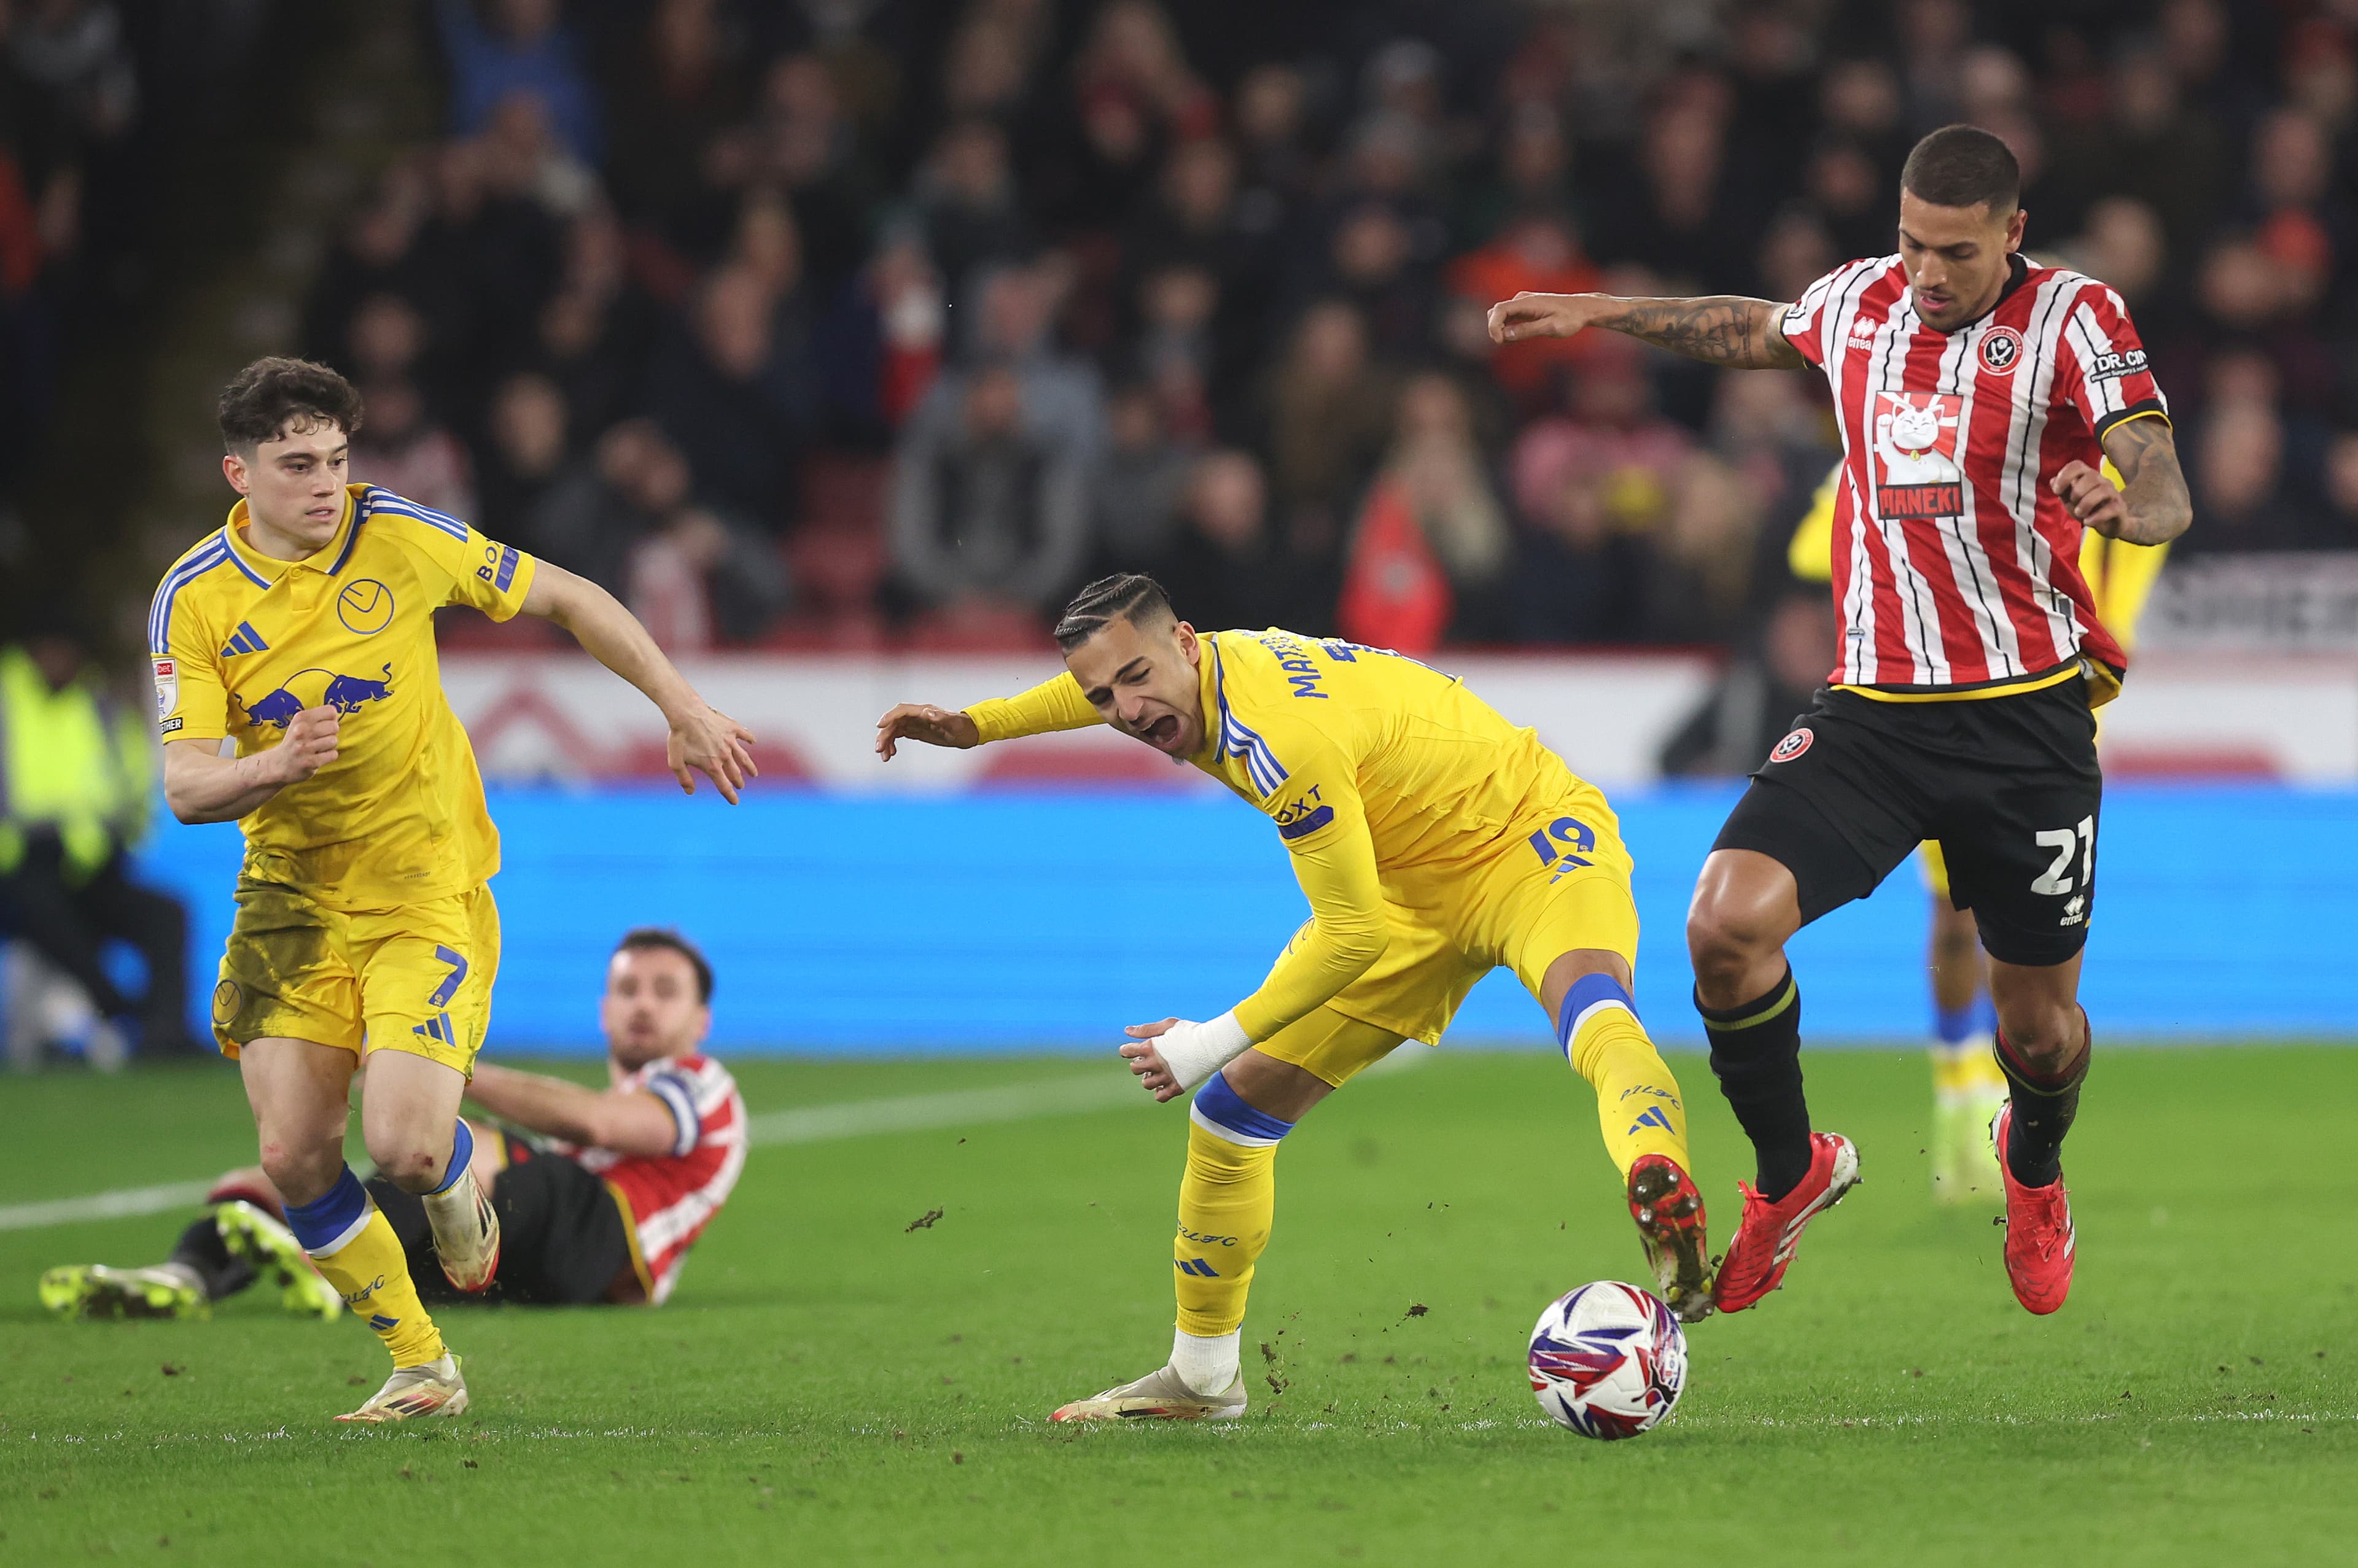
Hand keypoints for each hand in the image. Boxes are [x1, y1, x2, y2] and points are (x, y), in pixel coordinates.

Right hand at [263, 705, 339, 782]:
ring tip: (317, 748)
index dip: (331, 720)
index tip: (322, 726)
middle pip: (334, 726)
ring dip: (329, 746)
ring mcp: (305, 747)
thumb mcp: (301, 723)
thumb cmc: (296, 741)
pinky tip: (318, 757)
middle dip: (331, 733)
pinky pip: (333, 755)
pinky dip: (328, 756)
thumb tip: (336, 716)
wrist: (279, 764)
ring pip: (334, 741)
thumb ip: (319, 717)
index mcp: (301, 717)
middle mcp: (301, 730)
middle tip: (319, 739)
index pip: (331, 711)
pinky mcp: (310, 762)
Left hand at [666, 702, 757, 802]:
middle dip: (738, 782)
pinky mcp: (731, 728)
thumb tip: (690, 792)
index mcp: (712, 766)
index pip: (724, 786)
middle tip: (740, 786)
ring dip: (749, 767)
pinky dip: (750, 739)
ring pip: (744, 757)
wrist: (686, 713)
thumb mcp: (675, 761)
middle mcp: (724, 755)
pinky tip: (753, 742)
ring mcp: (730, 741)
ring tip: (754, 773)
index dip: (730, 796)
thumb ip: (683, 778)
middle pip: (734, 773)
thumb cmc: (679, 736)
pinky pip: (745, 735)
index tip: (735, 802)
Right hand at [874, 703, 979, 760]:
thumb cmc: (963, 727)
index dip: (889, 717)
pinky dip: (893, 743)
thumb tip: (926, 712)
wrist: (969, 733)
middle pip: (895, 722)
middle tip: (879, 750)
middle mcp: (917, 715)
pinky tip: (891, 753)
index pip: (902, 711)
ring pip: (895, 729)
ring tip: (884, 757)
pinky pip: (900, 735)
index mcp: (924, 711)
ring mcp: (916, 723)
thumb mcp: (954, 724)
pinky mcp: (916, 731)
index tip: (880, 726)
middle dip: (885, 735)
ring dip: (886, 741)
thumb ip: (941, 718)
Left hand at [1119, 1011, 1250, 1101]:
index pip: (1126, 1052)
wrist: (1213, 1044)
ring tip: (1157, 1072)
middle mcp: (1155, 1064)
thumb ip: (1146, 1029)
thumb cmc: (1191, 1031)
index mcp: (1151, 1047)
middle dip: (1138, 1063)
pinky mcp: (1177, 1087)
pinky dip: (1159, 1092)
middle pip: (1134, 1068)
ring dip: (1148, 1078)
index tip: (1132, 1049)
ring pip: (1145, 1084)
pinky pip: (1160, 1097)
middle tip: (1147, 1060)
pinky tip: (1163, 1084)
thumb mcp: (1168, 1025)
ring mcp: (1166, 1077)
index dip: (1127, 1050)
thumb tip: (1127, 1031)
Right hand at [1487, 291, 1610, 345]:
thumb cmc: (1571, 318)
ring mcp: (1524, 302)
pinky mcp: (1527, 307)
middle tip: (1504, 344)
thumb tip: (1505, 335)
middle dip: (1494, 328)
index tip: (1499, 341)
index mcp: (1528, 302)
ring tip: (1511, 342)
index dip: (1493, 326)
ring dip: (1500, 328)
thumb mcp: (1551, 327)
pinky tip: (1516, 337)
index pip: (1499, 310)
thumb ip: (1527, 330)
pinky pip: (1509, 316)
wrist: (1584, 309)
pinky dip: (1506, 327)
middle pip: (1496, 312)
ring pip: (1501, 314)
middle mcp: (1523, 299)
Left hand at [2051, 460, 2128, 537]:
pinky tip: (2088, 522)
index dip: (2064, 475)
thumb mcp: (2070, 502)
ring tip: (2080, 514)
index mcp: (2087, 477)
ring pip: (2103, 490)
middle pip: (2091, 476)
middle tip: (2073, 503)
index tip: (2056, 491)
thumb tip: (2053, 480)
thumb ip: (2062, 491)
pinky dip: (2096, 517)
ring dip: (2086, 504)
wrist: (2109, 525)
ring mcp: (2113, 494)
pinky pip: (2111, 508)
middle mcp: (2102, 482)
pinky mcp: (2119, 508)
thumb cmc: (2088, 510)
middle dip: (2077, 492)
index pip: (2077, 465)